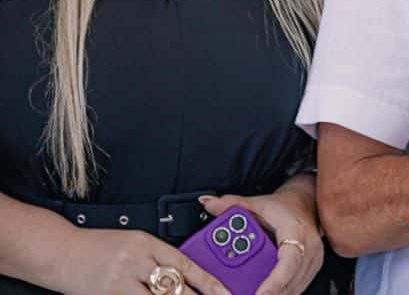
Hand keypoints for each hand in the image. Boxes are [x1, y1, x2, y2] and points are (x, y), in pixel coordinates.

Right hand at [57, 227, 229, 294]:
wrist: (61, 252)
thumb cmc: (100, 247)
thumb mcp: (134, 243)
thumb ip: (158, 257)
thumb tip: (184, 275)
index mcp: (146, 243)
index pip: (185, 263)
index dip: (207, 281)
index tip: (223, 291)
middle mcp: (136, 261)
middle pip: (173, 286)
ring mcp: (121, 280)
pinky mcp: (110, 294)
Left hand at [200, 184, 322, 294]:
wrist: (305, 205)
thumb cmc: (285, 207)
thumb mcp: (258, 203)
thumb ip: (233, 204)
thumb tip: (209, 203)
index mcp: (296, 232)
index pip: (289, 261)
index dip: (274, 281)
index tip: (259, 294)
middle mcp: (308, 250)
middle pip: (289, 280)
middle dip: (268, 291)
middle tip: (245, 293)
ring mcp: (311, 263)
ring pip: (292, 288)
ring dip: (273, 292)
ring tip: (249, 291)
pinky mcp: (309, 272)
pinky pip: (294, 288)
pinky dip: (278, 291)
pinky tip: (263, 292)